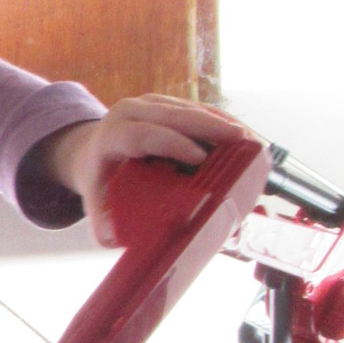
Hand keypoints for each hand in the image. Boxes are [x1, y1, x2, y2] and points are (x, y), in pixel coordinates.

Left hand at [42, 95, 254, 248]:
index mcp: (112, 137)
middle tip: (239, 140)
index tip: (199, 157)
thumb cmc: (101, 180)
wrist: (94, 151)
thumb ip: (102, 224)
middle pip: (172, 115)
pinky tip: (242, 134)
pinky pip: (196, 109)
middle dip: (207, 126)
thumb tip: (116, 237)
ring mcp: (151, 105)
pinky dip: (220, 121)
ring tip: (249, 139)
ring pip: (189, 108)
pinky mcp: (168, 105)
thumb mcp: (96, 203)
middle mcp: (131, 113)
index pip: (142, 135)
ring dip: (220, 122)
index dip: (170, 143)